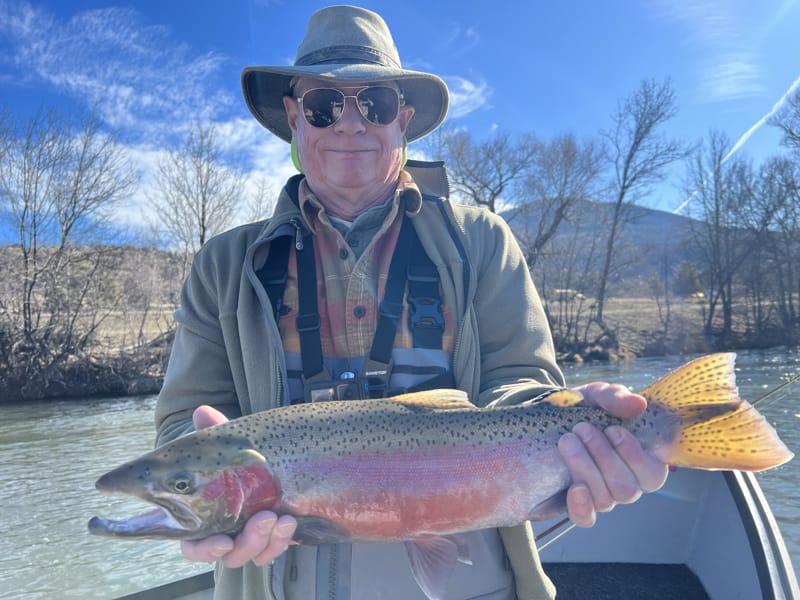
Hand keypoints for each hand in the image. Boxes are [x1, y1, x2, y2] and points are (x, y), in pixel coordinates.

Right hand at [179, 405, 296, 567]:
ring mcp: (251, 538)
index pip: (195, 546)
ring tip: (284, 518)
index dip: (206, 550)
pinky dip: (282, 539)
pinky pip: (275, 548)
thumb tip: (203, 412)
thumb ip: (215, 431)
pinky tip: (292, 520)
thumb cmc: (235, 457)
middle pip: (230, 555)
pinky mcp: (272, 537)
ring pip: (256, 555)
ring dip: (269, 540)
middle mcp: (225, 534)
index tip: (223, 541)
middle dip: (248, 542)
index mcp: (203, 519)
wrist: (267, 461)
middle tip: (265, 518)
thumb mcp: (228, 444)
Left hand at [557, 382, 668, 526]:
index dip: (636, 456)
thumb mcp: (593, 396)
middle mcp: (623, 480)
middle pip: (629, 489)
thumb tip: (638, 404)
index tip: (613, 430)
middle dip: (604, 457)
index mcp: (637, 457)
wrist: (540, 423)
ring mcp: (600, 495)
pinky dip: (581, 506)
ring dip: (585, 468)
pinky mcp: (576, 505)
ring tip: (566, 440)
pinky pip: (586, 519)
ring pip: (606, 500)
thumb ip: (614, 397)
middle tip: (580, 428)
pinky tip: (573, 488)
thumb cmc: (577, 409)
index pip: (654, 473)